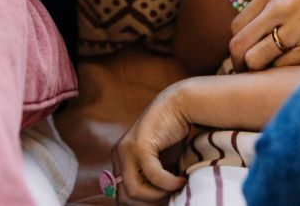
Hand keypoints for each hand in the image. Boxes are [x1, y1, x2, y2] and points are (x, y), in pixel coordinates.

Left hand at [112, 81, 188, 203]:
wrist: (180, 104)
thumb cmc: (172, 134)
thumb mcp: (159, 162)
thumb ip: (152, 180)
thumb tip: (156, 204)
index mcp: (119, 159)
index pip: (121, 195)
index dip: (141, 204)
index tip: (162, 201)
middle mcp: (118, 155)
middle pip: (124, 197)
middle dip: (148, 203)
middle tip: (169, 197)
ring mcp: (126, 150)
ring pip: (134, 191)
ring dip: (158, 196)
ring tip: (176, 188)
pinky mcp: (140, 145)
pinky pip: (152, 176)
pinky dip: (168, 183)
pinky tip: (181, 180)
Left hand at [229, 0, 299, 70]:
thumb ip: (276, 3)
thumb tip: (260, 31)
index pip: (238, 27)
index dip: (241, 45)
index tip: (250, 55)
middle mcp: (278, 8)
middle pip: (239, 46)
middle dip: (241, 63)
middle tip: (252, 73)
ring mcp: (296, 28)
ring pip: (256, 61)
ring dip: (261, 71)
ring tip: (273, 74)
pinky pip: (284, 68)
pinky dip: (285, 72)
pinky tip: (298, 68)